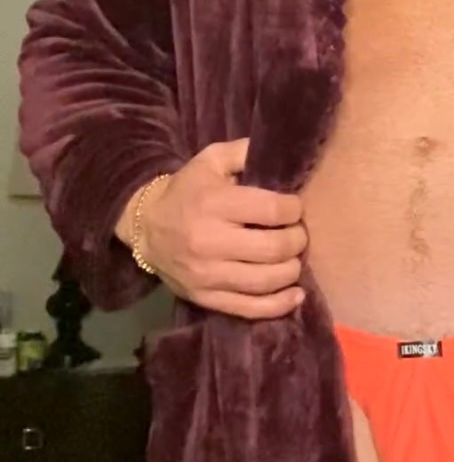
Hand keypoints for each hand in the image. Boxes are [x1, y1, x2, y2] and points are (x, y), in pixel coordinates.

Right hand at [119, 138, 306, 319]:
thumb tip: (281, 153)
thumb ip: (245, 152)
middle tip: (298, 234)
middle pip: (274, 249)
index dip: (294, 209)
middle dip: (297, 240)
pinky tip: (295, 294)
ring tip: (293, 258)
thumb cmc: (188, 190)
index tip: (295, 208)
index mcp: (214, 203)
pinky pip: (250, 309)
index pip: (271, 210)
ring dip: (291, 270)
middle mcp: (209, 242)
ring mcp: (207, 275)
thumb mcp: (211, 160)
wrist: (146, 226)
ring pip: (266, 281)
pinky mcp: (206, 298)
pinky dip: (279, 305)